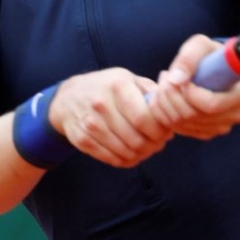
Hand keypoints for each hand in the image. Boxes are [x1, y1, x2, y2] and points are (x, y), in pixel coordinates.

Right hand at [48, 68, 173, 167]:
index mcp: (118, 86)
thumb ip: (151, 91)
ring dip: (142, 154)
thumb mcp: (127, 79)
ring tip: (147, 148)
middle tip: (159, 143)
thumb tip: (171, 108)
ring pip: (125, 152)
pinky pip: (112, 159)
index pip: (143, 118)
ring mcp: (90, 124)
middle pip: (136, 138)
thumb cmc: (106, 87)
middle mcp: (102, 105)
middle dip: (153, 145)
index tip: (167, 132)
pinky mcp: (82, 140)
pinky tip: (132, 153)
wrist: (68, 97)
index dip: (160, 130)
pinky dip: (127, 160)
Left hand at [149, 34, 239, 139]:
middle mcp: (235, 115)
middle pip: (194, 116)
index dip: (188, 93)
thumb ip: (188, 58)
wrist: (215, 68)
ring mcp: (221, 127)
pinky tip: (164, 97)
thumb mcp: (201, 46)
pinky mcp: (206, 132)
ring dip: (165, 103)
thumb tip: (176, 80)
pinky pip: (180, 130)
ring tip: (164, 83)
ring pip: (183, 124)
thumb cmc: (209, 55)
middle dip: (171, 96)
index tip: (178, 77)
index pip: (211, 104)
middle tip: (164, 76)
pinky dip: (165, 114)